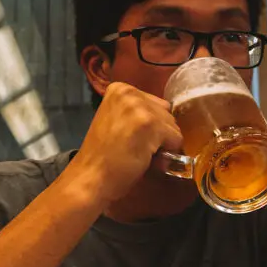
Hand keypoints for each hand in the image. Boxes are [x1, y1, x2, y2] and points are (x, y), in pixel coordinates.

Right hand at [67, 82, 183, 204]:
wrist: (91, 178)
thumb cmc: (103, 156)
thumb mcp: (117, 121)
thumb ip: (138, 114)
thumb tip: (169, 124)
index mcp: (119, 89)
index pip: (156, 104)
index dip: (150, 125)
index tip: (130, 136)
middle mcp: (129, 92)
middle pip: (166, 113)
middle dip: (158, 133)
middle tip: (135, 147)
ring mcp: (139, 107)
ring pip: (172, 126)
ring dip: (162, 144)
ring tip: (138, 153)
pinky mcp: (149, 124)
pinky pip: (175, 139)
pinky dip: (166, 154)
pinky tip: (144, 158)